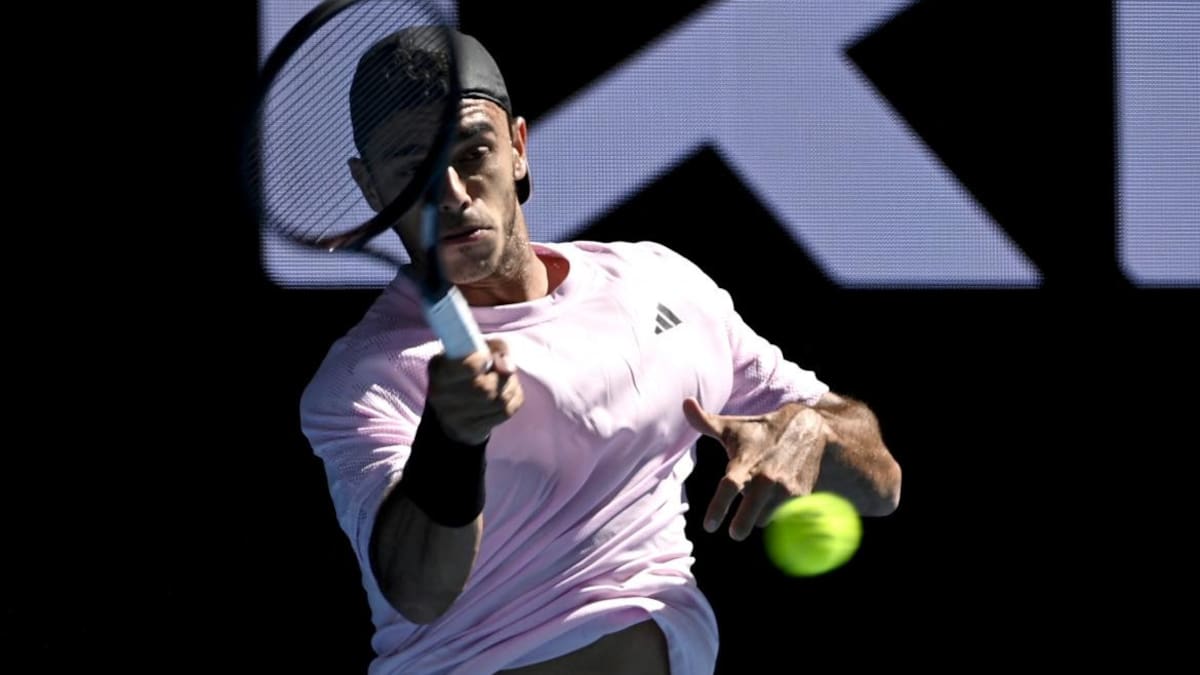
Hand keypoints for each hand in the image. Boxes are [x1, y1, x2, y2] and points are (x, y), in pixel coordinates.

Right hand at [427, 338, 522, 444]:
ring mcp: (454, 417)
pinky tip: (506, 394)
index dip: (483, 360)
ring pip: (499, 400)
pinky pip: (505, 412)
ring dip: (509, 387)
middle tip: (499, 370)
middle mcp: (441, 395)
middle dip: (501, 376)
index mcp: (439, 370)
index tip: (486, 357)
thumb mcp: (474, 349)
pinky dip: (513, 399)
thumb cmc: (465, 371)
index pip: (469, 367)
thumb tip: (509, 366)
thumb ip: (495, 346)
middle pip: (486, 388)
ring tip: (504, 381)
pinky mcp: (470, 430)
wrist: (453, 409)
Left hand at [683, 397, 827, 540]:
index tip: (708, 526)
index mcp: (745, 462)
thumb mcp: (734, 426)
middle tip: (735, 533)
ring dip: (759, 516)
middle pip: (751, 511)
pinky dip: (778, 515)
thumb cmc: (763, 430)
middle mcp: (765, 477)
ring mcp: (785, 488)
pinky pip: (785, 516)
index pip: (729, 486)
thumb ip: (706, 422)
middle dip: (742, 525)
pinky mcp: (802, 495)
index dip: (718, 507)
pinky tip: (776, 506)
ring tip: (758, 502)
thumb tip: (685, 402)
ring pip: (766, 517)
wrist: (811, 429)